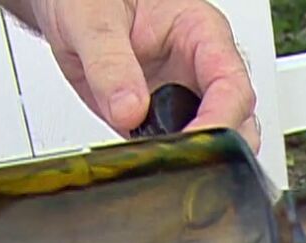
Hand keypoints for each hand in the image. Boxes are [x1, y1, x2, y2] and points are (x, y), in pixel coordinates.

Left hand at [10, 0, 260, 148]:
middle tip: (181, 161)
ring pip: (215, 140)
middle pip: (237, 119)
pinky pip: (178, 150)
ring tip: (160, 160)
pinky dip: (168, 163)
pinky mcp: (160, 120)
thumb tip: (129, 110)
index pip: (231, 83)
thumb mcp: (94, 19)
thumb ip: (109, 62)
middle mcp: (199, 68)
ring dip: (195, 158)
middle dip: (218, 147)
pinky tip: (148, 161)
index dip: (220, 119)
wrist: (67, 7)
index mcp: (200, 33)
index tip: (194, 141)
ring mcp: (182, 97)